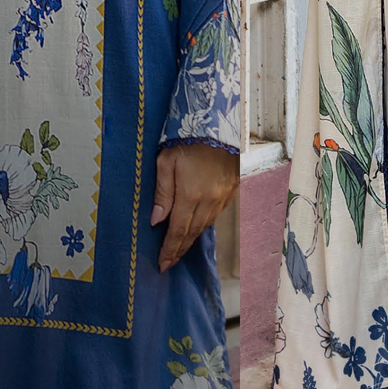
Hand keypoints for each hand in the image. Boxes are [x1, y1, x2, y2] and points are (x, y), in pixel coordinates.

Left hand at [150, 142, 238, 271]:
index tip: (162, 265)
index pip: (177, 231)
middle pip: (192, 233)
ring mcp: (223, 196)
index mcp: (190, 195)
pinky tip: (197, 228)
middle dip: (179, 250)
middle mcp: (209, 200)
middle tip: (169, 263)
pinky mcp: (231, 190)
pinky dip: (204, 225)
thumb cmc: (186, 140)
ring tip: (180, 250)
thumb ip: (162, 193)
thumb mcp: (166, 162)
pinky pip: (215, 215)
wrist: (217, 124)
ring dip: (191, 239)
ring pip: (205, 225)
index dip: (170, 250)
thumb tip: (156, 221)